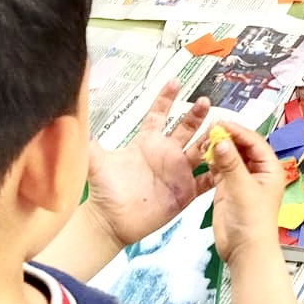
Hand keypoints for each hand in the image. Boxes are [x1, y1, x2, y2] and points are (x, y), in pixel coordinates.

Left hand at [84, 82, 214, 249]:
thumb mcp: (97, 163)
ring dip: (211, 139)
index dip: (167, 97)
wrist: (111, 222)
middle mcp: (166, 153)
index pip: (159, 114)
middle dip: (196, 114)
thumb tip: (74, 119)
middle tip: (205, 102)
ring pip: (200, 150)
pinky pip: (207, 180)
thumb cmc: (104, 191)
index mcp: (147, 142)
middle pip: (186, 128)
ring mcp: (178, 172)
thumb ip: (91, 143)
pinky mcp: (186, 192)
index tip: (176, 80)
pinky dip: (218, 171)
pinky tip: (229, 161)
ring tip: (221, 128)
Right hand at [206, 121, 285, 266]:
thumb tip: (220, 140)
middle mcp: (257, 172)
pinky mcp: (228, 189)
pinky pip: (220, 169)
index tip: (220, 123)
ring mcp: (242, 180)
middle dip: (227, 137)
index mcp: (269, 168)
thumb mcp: (242, 188)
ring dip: (218, 148)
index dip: (238, 131)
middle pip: (242, 147)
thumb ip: (230, 163)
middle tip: (210, 129)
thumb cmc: (252, 222)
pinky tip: (203, 154)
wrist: (245, 250)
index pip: (254, 142)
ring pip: (230, 156)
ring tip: (204, 139)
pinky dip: (212, 161)